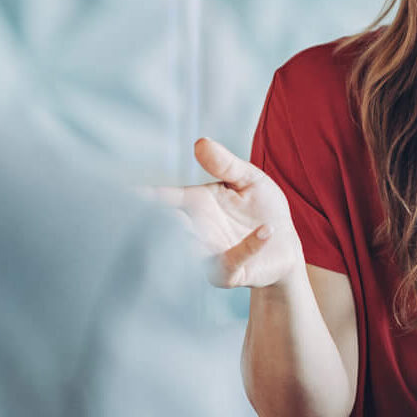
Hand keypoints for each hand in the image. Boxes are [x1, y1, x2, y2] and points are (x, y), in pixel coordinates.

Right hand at [151, 138, 304, 289]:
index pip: (169, 199)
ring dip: (194, 240)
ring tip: (195, 227)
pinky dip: (248, 246)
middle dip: (164, 222)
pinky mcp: (229, 273)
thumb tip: (200, 142)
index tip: (131, 193)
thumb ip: (226, 165)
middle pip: (172, 227)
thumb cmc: (263, 209)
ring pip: (192, 250)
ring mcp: (210, 254)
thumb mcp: (249, 180)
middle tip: (164, 213)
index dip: (150, 196)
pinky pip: (231, 261)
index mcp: (198, 204)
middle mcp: (198, 230)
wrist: (285, 246)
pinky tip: (266, 230)